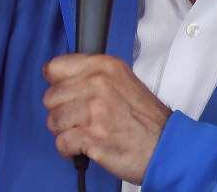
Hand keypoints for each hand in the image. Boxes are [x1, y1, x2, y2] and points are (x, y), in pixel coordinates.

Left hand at [43, 54, 171, 184]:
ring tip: (84, 133)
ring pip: (53, 120)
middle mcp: (97, 83)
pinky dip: (70, 150)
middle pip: (50, 97)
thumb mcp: (122, 80)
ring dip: (65, 131)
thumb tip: (60, 78)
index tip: (66, 94)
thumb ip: (91, 75)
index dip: (57, 84)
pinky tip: (85, 147)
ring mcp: (94, 110)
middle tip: (80, 119)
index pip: (55, 67)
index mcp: (104, 66)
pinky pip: (61, 142)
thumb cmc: (145, 118)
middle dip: (61, 111)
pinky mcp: (92, 136)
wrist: (166, 146)